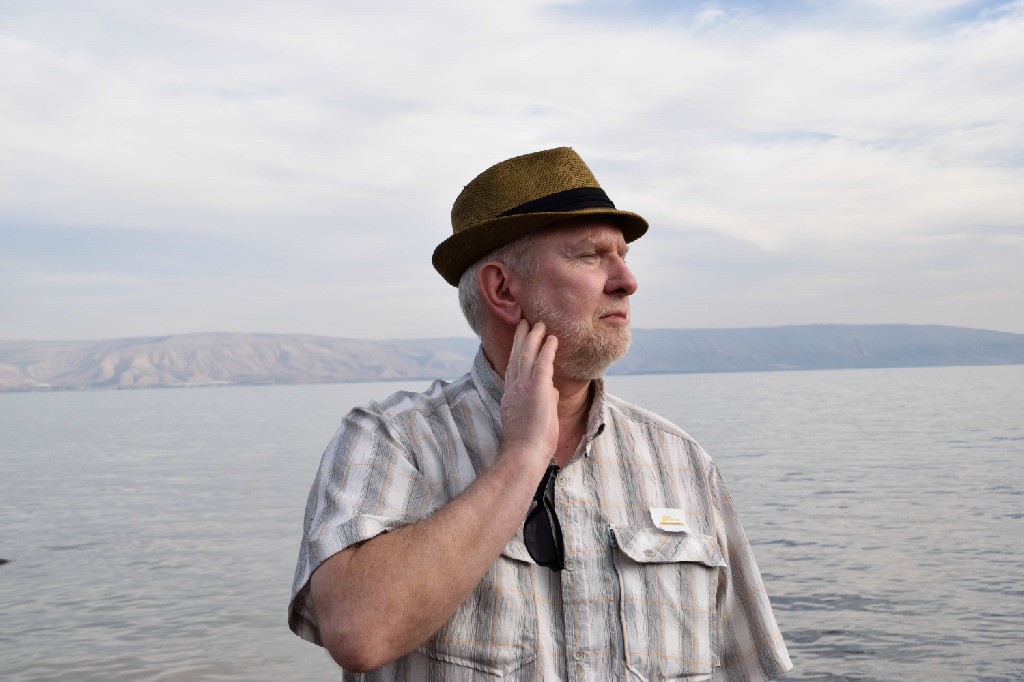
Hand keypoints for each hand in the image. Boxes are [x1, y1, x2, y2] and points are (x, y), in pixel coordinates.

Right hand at [499, 319, 558, 469]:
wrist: (524, 454)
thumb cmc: (529, 444)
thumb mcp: (533, 419)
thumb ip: (542, 401)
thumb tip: (553, 391)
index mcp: (510, 397)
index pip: (513, 370)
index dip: (516, 354)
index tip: (519, 343)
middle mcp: (513, 388)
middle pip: (516, 357)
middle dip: (520, 339)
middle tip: (523, 323)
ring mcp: (523, 387)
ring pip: (527, 355)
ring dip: (533, 337)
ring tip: (538, 324)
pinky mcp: (536, 387)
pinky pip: (542, 362)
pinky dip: (547, 349)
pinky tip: (552, 338)